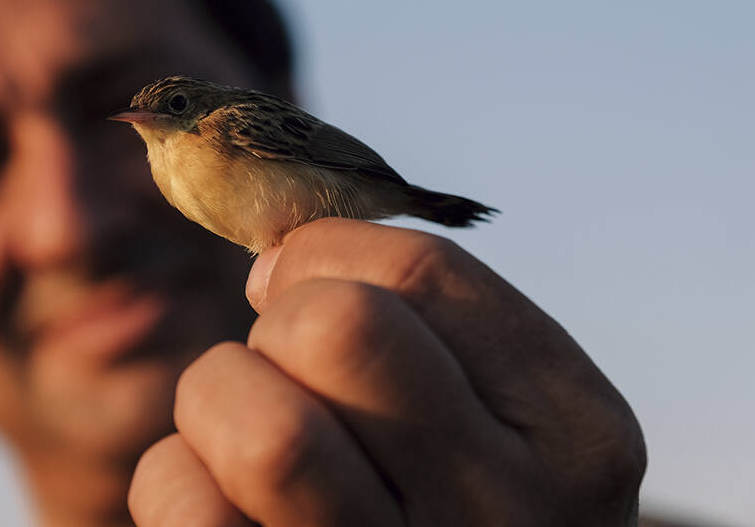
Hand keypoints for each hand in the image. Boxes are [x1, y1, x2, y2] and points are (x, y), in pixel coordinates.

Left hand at [128, 218, 645, 525]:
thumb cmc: (473, 503)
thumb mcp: (511, 416)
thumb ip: (428, 323)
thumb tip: (272, 263)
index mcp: (575, 428)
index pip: (422, 269)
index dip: (325, 252)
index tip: (297, 283)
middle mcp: (510, 508)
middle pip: (338, 328)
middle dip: (281, 320)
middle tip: (286, 364)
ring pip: (267, 431)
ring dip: (222, 395)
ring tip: (250, 423)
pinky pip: (190, 503)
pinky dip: (179, 475)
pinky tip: (226, 496)